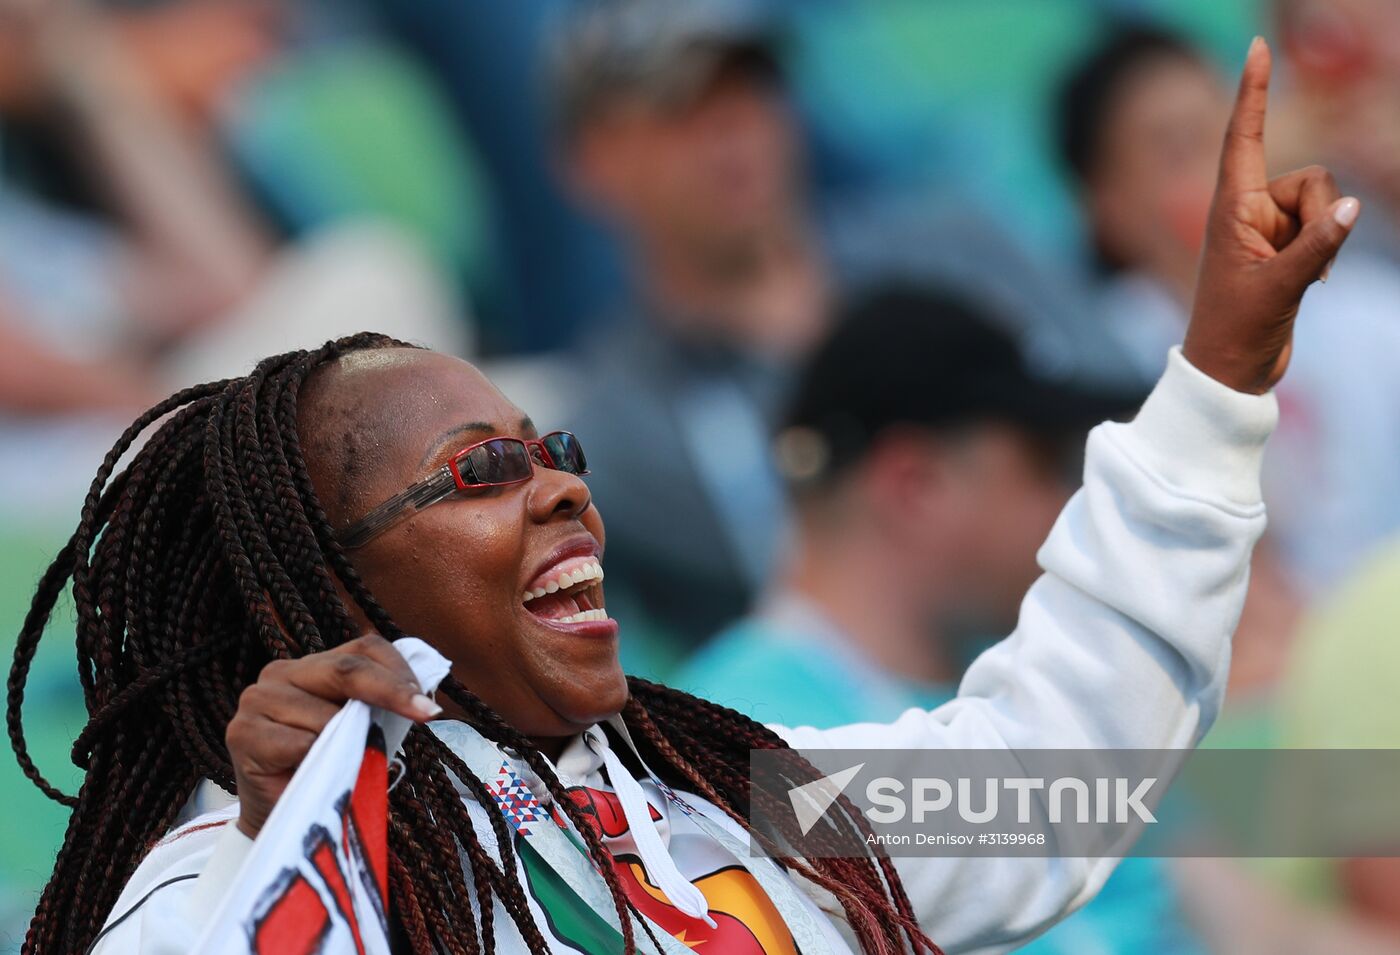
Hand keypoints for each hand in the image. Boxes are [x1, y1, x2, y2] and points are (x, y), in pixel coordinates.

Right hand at [225, 634, 441, 837]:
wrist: (283, 816)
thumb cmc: (327, 769)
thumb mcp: (361, 731)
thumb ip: (380, 708)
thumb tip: (421, 699)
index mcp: (314, 666)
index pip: (364, 650)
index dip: (399, 672)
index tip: (429, 706)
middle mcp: (281, 672)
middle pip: (346, 670)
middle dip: (392, 692)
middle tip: (425, 714)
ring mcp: (257, 699)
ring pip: (325, 715)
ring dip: (347, 744)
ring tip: (340, 765)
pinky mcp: (241, 732)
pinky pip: (299, 743)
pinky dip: (317, 761)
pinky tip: (309, 772)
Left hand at [1183, 37, 1360, 394]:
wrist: (1232, 371)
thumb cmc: (1237, 330)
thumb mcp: (1278, 287)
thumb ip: (1317, 246)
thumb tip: (1351, 208)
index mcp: (1230, 209)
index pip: (1244, 137)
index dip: (1254, 92)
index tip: (1257, 48)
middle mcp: (1249, 211)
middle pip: (1311, 179)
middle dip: (1321, 214)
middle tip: (1303, 264)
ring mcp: (1270, 230)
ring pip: (1324, 204)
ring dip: (1324, 241)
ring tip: (1301, 280)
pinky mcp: (1288, 249)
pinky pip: (1328, 230)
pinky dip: (1328, 255)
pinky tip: (1312, 287)